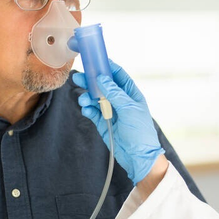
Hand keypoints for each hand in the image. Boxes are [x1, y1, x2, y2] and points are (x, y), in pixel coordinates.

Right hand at [73, 60, 164, 184]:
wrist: (139, 158)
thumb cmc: (140, 133)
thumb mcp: (129, 110)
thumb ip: (115, 93)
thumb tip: (102, 78)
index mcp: (131, 95)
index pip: (119, 76)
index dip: (108, 67)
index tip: (96, 60)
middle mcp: (121, 101)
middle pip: (104, 86)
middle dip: (91, 82)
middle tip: (78, 77)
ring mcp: (112, 112)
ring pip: (96, 99)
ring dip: (88, 97)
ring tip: (83, 100)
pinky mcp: (104, 123)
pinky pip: (93, 112)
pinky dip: (88, 110)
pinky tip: (86, 110)